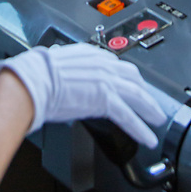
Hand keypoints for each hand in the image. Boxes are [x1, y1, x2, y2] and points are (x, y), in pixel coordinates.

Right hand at [0, 43, 166, 147]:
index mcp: (91, 53)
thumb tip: (67, 80)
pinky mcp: (105, 100)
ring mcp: (106, 81)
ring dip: (149, 109)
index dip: (127, 77)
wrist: (33, 80)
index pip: (116, 65)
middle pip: (133, 77)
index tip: (132, 85)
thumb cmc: (37, 74)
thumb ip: (70, 70)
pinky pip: (129, 116)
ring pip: (137, 96)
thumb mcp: (58, 64)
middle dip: (145, 91)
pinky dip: (141, 128)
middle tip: (151, 102)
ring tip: (157, 120)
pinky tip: (148, 137)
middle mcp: (102, 64)